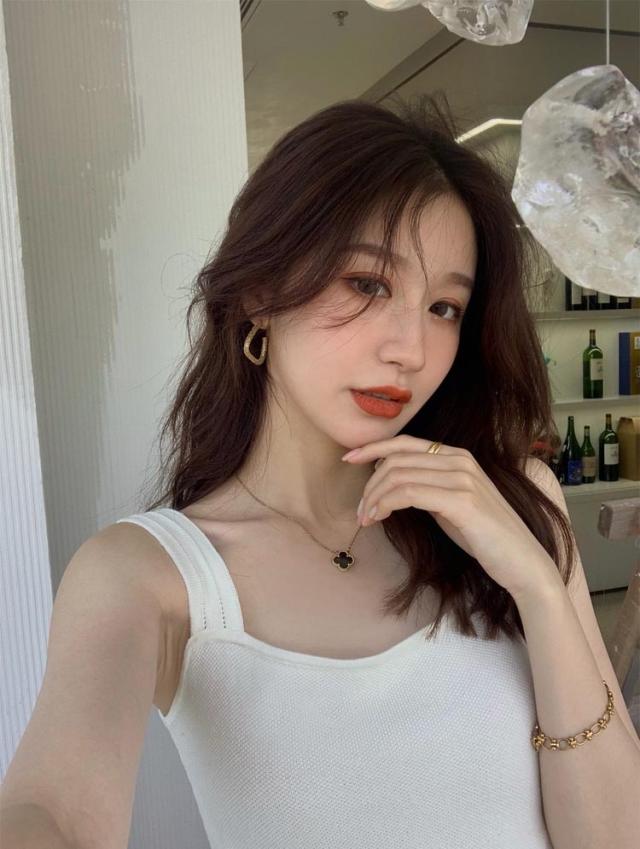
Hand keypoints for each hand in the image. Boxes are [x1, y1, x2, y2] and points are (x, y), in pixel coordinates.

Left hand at [342, 434, 562, 601]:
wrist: (522, 562)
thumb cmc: (484, 537)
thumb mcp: (450, 504)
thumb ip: (427, 487)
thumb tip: (391, 482)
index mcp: (457, 456)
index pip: (405, 442)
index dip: (372, 447)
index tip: (349, 459)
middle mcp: (460, 460)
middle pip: (397, 459)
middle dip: (370, 484)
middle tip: (360, 511)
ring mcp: (462, 479)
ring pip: (398, 476)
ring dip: (374, 497)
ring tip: (366, 519)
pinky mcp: (461, 501)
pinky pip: (409, 493)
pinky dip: (386, 504)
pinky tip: (379, 518)